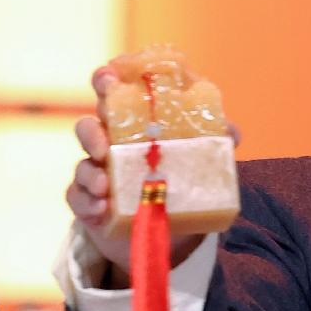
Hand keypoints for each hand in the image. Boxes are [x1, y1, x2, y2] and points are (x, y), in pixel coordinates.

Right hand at [66, 62, 239, 278]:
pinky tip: (100, 207)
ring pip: (82, 164)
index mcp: (132, 124)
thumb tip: (232, 133)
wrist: (168, 232)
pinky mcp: (90, 204)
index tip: (111, 78)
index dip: (107, 80)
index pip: (113, 92)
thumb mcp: (201, 159)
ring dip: (90, 171)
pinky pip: (79, 198)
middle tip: (104, 143)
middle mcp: (109, 144)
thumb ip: (216, 141)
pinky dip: (88, 201)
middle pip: (89, 126)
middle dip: (93, 130)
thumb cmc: (180, 180)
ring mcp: (97, 174)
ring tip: (105, 184)